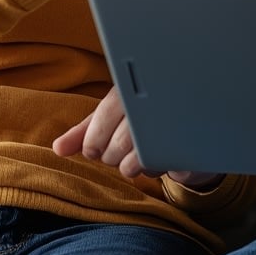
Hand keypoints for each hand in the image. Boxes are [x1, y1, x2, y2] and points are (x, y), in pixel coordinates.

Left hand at [52, 86, 220, 187]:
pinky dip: (157, 167)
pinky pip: (164, 168)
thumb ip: (86, 131)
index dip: (95, 137)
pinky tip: (161, 156)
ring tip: (140, 152)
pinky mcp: (193, 145)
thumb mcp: (116, 116)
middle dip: (112, 155)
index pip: (105, 113)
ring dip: (134, 165)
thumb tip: (57, 149)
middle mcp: (157, 98)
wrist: (198, 122)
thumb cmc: (148, 117)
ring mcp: (177, 121)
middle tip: (120, 150)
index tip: (94, 149)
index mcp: (136, 85)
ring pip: (138, 161)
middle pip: (118, 144)